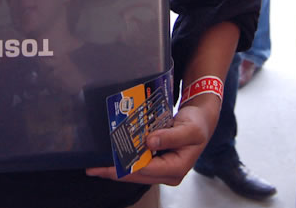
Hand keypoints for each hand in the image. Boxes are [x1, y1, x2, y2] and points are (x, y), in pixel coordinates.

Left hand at [85, 94, 218, 184]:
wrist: (202, 120)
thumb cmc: (197, 125)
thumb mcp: (189, 130)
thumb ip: (171, 136)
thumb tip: (150, 141)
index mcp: (177, 168)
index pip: (145, 170)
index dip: (125, 167)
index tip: (107, 164)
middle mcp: (168, 173)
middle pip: (136, 175)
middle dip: (114, 172)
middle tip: (93, 168)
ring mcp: (162, 169)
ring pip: (135, 172)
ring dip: (117, 168)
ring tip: (97, 164)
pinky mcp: (157, 163)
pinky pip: (138, 164)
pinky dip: (125, 160)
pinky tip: (111, 156)